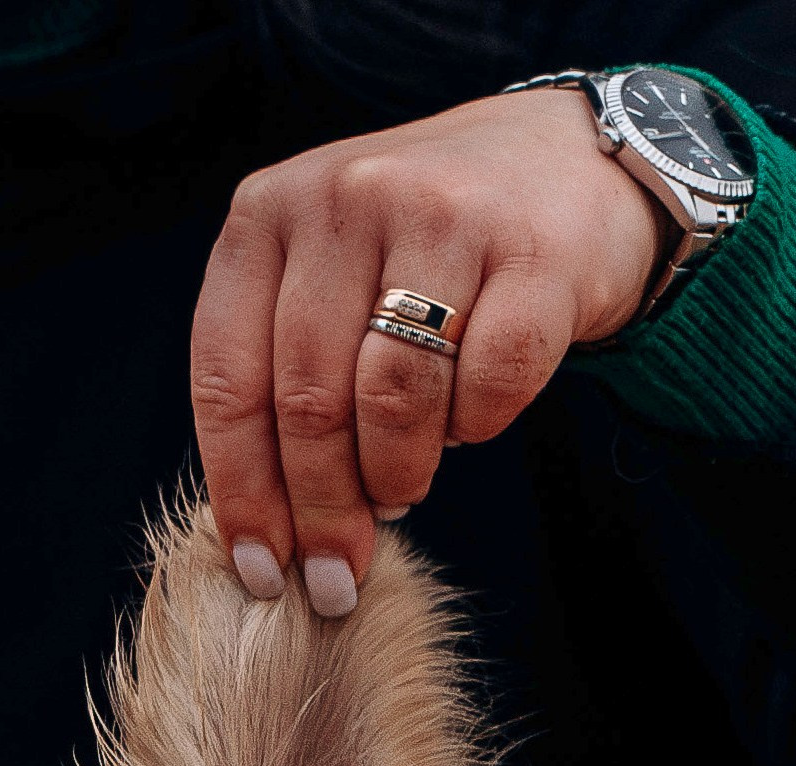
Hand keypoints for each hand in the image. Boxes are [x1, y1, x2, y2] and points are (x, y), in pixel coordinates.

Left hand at [191, 88, 667, 613]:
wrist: (566, 162)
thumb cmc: (420, 251)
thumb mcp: (325, 284)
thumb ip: (282, 376)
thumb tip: (265, 540)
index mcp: (268, 213)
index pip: (229, 380)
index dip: (243, 494)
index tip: (262, 573)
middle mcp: (346, 196)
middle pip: (310, 402)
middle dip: (322, 510)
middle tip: (338, 572)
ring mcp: (442, 211)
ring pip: (393, 400)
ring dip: (397, 475)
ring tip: (403, 490)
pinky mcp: (533, 249)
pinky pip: (489, 386)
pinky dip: (477, 426)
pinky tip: (470, 419)